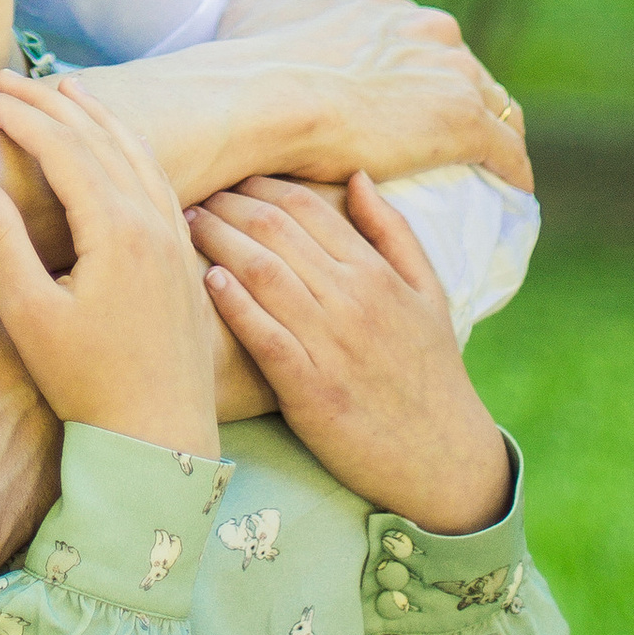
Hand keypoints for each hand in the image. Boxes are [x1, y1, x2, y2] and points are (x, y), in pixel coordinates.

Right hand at [0, 73, 221, 455]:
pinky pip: (158, 178)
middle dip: (48, 103)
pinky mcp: (183, 257)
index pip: (61, 148)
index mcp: (116, 228)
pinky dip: (129, 147)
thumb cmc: (89, 385)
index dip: (16, 116)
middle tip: (4, 81)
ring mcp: (174, 237)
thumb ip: (1, 244)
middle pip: (98, 138)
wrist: (161, 438)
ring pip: (135, 152)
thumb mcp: (31, 316)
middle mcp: (153, 220)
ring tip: (64, 90)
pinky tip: (119, 146)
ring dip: (95, 116)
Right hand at [70, 13, 531, 213]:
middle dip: (458, 97)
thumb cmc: (254, 60)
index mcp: (385, 3)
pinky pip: (507, 150)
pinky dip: (513, 170)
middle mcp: (427, 26)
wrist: (268, 99)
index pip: (423, 37)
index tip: (413, 97)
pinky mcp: (464, 120)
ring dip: (492, 131)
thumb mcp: (254, 1)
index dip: (420, 68)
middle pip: (463, 68)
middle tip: (442, 141)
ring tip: (484, 170)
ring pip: (494, 105)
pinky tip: (512, 190)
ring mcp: (451, 72)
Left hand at [188, 170, 512, 534]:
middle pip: (275, 232)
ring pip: (263, 274)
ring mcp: (331, 346)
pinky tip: (208, 282)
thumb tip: (356, 175)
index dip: (261, 186)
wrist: (445, 459)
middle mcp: (353, 301)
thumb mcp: (429, 293)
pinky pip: (264, 336)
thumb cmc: (432, 371)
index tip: (231, 180)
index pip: (307, 207)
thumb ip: (393, 232)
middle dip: (229, 206)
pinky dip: (234, 305)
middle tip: (196, 196)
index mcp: (377, 274)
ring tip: (188, 227)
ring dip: (219, 242)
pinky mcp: (311, 391)